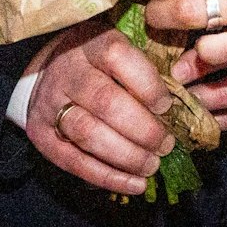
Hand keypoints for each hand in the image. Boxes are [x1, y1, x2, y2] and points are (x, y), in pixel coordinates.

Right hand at [23, 20, 174, 195]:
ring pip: (87, 132)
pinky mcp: (41, 134)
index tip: (168, 107)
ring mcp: (49, 102)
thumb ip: (148, 69)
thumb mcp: (121, 50)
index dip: (147, 85)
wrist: (47, 72)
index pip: (117, 57)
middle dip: (142, 129)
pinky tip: (134, 184)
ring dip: (126, 156)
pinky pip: (73, 161)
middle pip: (105, 101)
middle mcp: (67, 70)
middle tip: (166, 144)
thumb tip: (185, 102)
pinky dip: (107, 177)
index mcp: (91, 42)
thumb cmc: (99, 64)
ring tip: (151, 165)